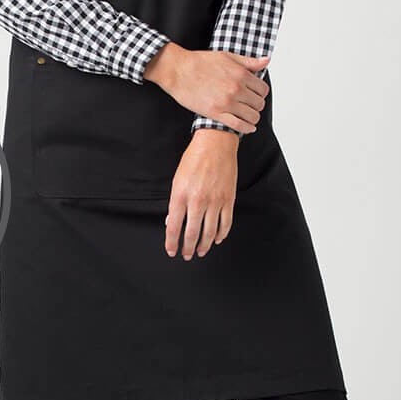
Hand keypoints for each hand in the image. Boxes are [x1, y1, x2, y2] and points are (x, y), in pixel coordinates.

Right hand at [145, 43, 269, 134]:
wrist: (178, 70)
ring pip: (252, 116)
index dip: (261, 93)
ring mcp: (227, 103)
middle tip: (251, 105)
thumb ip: (249, 61)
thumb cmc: (199, 62)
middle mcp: (236, 89)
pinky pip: (239, 125)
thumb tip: (266, 61)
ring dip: (253, 117)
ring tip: (249, 115)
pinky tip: (248, 127)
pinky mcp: (216, 113)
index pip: (263, 89)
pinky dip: (247, 128)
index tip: (256, 94)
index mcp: (241, 74)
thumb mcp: (227, 56)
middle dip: (257, 105)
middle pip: (259, 103)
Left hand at [164, 129, 239, 259]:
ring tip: (200, 251)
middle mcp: (198, 200)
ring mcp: (215, 201)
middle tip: (187, 255)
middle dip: (188, 248)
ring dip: (204, 245)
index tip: (172, 251)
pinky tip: (217, 239)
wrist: (215, 144)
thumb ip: (175, 202)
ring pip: (209, 232)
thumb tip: (172, 221)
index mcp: (181, 194)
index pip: (174, 226)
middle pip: (192, 233)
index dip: (172, 242)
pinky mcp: (228, 199)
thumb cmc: (194, 159)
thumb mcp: (177, 179)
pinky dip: (221, 234)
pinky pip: (226, 223)